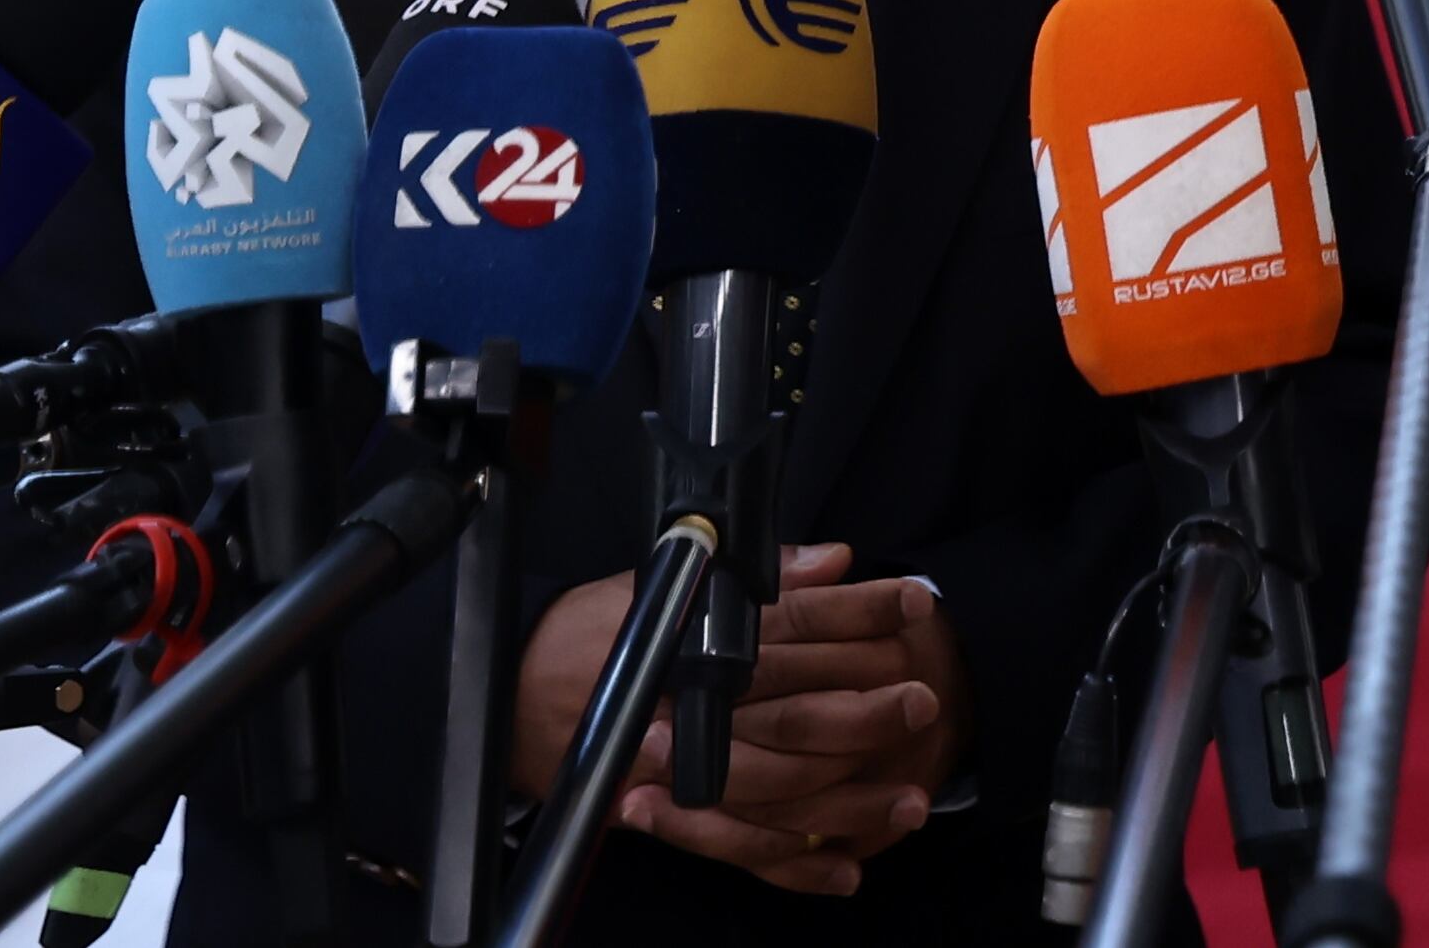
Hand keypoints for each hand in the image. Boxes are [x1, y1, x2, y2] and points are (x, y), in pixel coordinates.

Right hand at [507, 544, 972, 898]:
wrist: (505, 698)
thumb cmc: (588, 634)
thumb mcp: (661, 582)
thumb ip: (758, 577)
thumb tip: (837, 559)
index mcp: (698, 639)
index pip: (794, 618)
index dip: (858, 610)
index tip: (914, 603)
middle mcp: (693, 704)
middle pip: (795, 709)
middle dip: (865, 711)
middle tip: (923, 702)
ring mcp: (681, 766)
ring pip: (778, 788)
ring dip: (847, 799)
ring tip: (909, 797)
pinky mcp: (669, 812)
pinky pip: (738, 846)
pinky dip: (793, 864)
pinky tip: (844, 869)